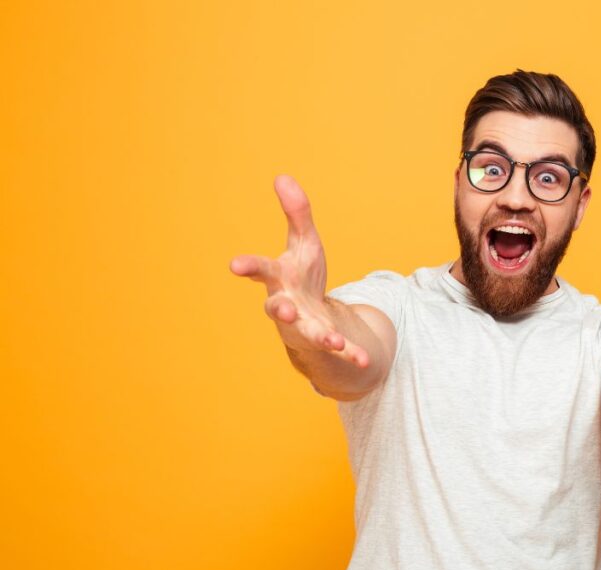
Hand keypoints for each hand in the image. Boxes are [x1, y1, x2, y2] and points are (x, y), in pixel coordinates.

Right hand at [229, 175, 368, 366]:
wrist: (309, 315)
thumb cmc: (302, 275)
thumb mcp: (304, 241)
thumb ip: (297, 213)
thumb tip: (283, 176)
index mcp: (278, 277)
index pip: (261, 269)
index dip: (248, 266)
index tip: (234, 265)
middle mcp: (285, 304)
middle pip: (277, 308)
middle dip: (281, 309)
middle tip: (286, 309)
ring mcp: (302, 326)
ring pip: (307, 333)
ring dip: (321, 336)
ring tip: (334, 340)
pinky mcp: (321, 341)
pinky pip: (336, 349)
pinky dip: (350, 353)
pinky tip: (364, 359)